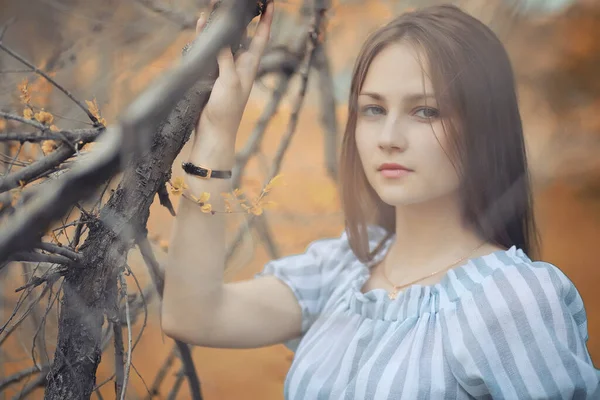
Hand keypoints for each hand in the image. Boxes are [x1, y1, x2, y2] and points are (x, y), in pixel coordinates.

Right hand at [195, 1, 273, 139]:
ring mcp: (224, 67)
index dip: (266, 20)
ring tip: (216, 4)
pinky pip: (208, 50)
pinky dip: (205, 37)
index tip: (270, 3)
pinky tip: (202, 24)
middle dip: (240, 16)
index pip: (261, 37)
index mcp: (249, 65)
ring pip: (223, 39)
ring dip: (220, 23)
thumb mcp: (229, 82)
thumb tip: (223, 38)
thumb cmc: (227, 110)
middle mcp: (238, 63)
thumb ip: (226, 58)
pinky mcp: (210, 73)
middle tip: (235, 0)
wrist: (213, 132)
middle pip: (241, 34)